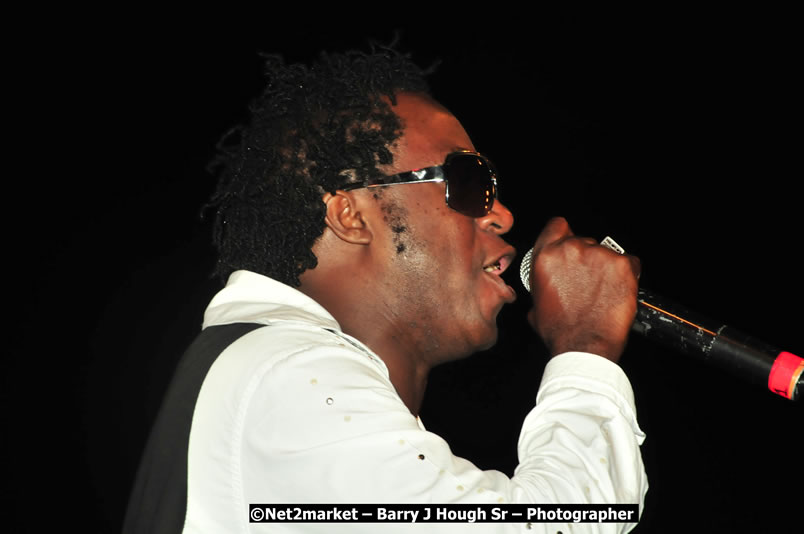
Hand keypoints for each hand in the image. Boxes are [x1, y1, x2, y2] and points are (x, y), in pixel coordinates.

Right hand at [527, 217, 640, 362]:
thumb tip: (549, 281)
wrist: (584, 346)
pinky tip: (617, 292)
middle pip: (583, 241)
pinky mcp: (623, 264)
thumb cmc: (560, 330)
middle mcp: (572, 250)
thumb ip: (542, 281)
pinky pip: (629, 262)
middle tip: (586, 283)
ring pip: (606, 253)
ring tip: (602, 293)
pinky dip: (626, 275)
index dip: (564, 235)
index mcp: (547, 256)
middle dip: (586, 260)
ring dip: (605, 269)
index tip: (568, 243)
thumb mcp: (536, 304)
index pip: (557, 225)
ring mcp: (599, 255)